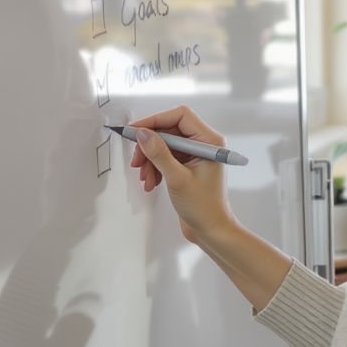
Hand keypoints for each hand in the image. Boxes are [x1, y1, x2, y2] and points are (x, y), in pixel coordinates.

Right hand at [129, 106, 235, 245]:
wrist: (211, 231)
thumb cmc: (203, 207)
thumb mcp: (177, 179)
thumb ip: (159, 154)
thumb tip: (142, 133)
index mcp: (209, 141)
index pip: (180, 115)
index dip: (155, 120)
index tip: (135, 131)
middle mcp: (203, 143)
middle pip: (169, 130)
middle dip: (150, 146)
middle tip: (136, 161)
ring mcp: (195, 154)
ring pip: (165, 145)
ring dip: (150, 160)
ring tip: (145, 179)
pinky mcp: (187, 165)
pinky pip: (166, 157)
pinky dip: (155, 168)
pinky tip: (151, 183)